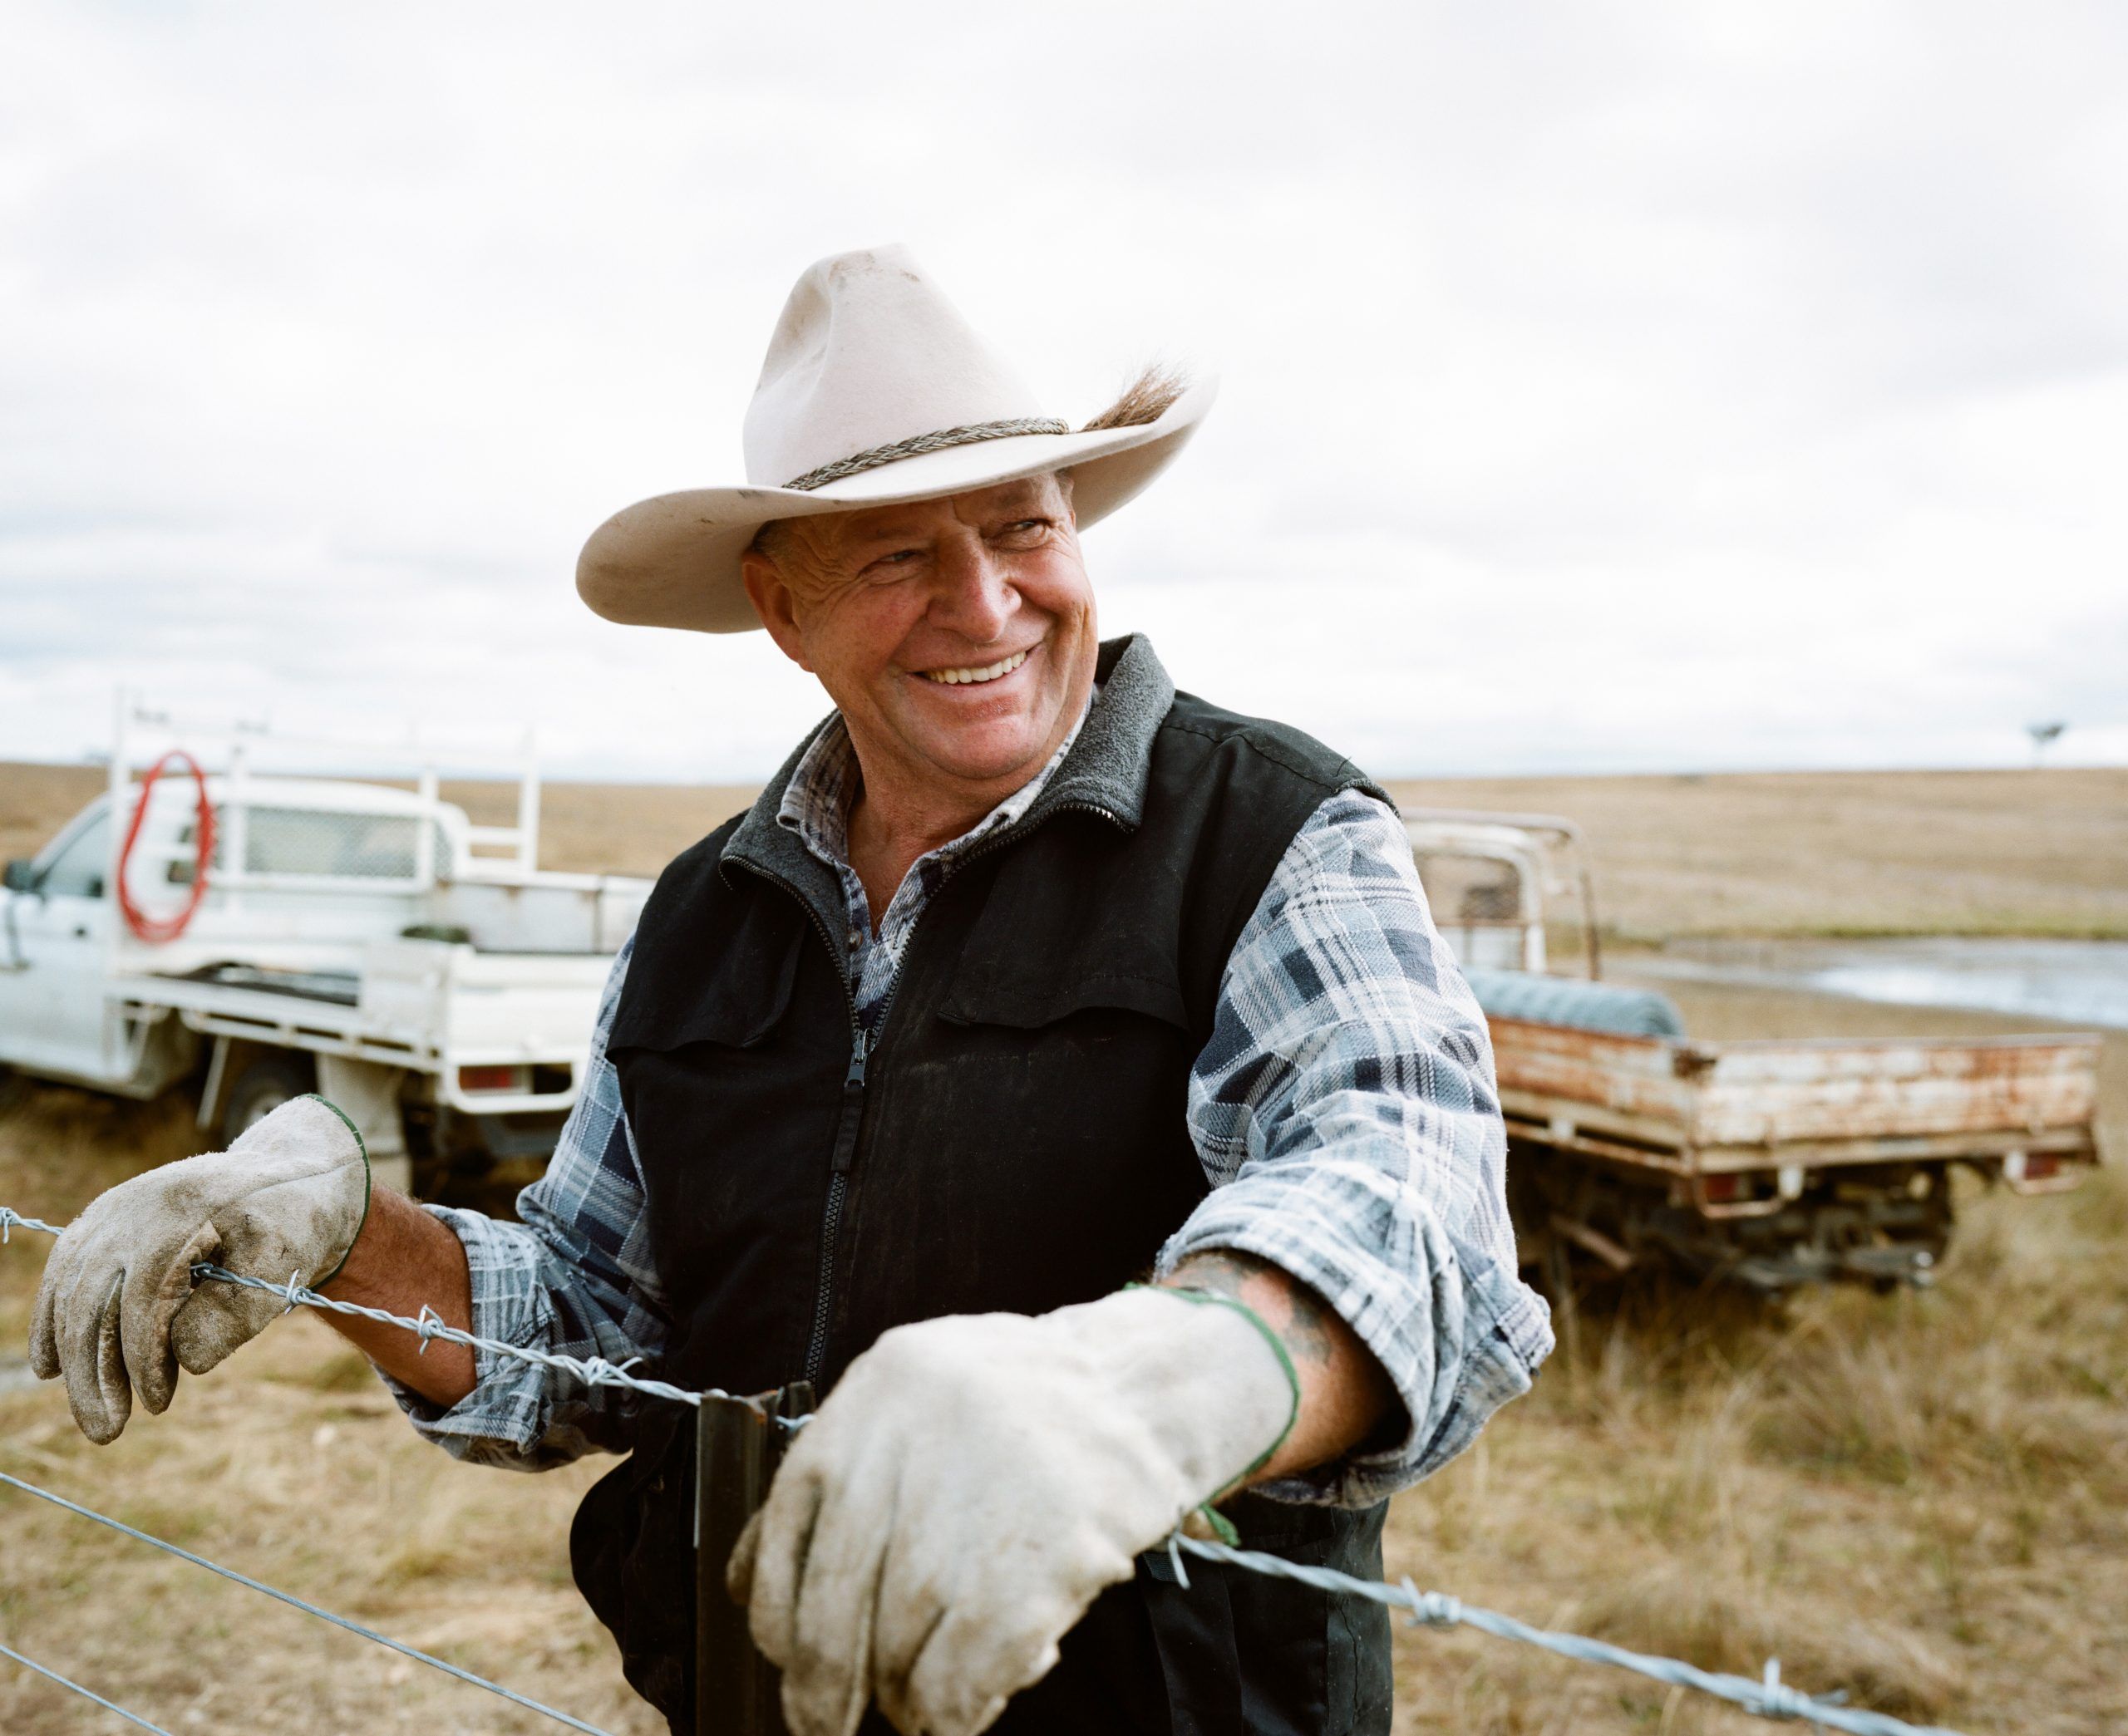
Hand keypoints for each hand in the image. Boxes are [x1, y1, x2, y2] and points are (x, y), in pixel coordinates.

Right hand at [29, 1095, 369, 1442]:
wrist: (289, 1170)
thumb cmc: (290, 1220)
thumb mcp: (284, 1261)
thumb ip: (236, 1312)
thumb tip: (182, 1360)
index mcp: (181, 1211)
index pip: (141, 1298)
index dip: (143, 1359)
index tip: (158, 1405)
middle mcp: (134, 1206)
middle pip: (91, 1298)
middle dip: (94, 1373)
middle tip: (107, 1432)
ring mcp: (115, 1208)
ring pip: (71, 1290)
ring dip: (74, 1358)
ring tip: (93, 1415)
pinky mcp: (105, 1216)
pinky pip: (64, 1270)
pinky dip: (52, 1318)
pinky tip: (50, 1366)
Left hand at [728, 1287, 1296, 1735]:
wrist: (1147, 1388)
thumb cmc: (1025, 1405)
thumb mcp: (917, 1398)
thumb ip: (844, 1472)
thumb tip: (752, 1583)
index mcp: (875, 1394)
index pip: (783, 1529)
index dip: (773, 1618)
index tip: (782, 1658)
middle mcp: (911, 1444)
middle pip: (830, 1607)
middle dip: (821, 1686)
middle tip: (822, 1720)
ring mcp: (974, 1506)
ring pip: (896, 1651)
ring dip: (903, 1694)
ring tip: (927, 1690)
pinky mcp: (1038, 1562)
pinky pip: (962, 1678)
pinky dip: (956, 1707)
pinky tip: (970, 1698)